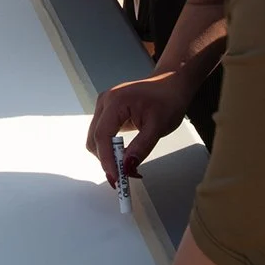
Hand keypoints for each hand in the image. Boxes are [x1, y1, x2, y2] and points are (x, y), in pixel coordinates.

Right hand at [87, 71, 191, 186]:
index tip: (116, 179)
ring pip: (96, 138)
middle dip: (106, 159)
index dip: (107, 159)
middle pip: (94, 138)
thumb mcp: (158, 126)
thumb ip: (141, 147)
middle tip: (124, 176)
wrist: (171, 85)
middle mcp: (104, 102)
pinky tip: (125, 154)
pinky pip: (103, 134)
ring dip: (108, 155)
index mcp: (115, 102)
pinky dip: (111, 148)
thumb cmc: (167, 101)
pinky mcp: (108, 112)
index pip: (102, 136)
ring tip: (127, 166)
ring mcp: (104, 106)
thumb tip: (126, 166)